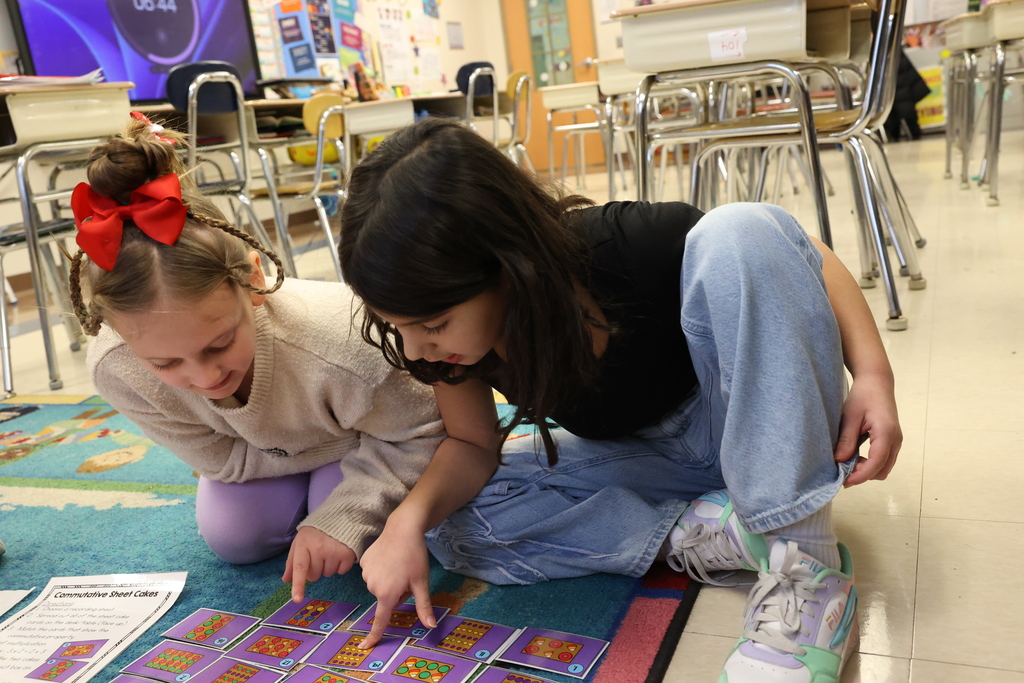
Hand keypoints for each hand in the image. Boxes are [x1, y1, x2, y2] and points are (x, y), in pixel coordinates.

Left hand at [282, 527, 356, 601]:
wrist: (340, 517)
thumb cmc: (316, 532)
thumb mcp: (300, 542)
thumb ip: (292, 562)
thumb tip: (285, 580)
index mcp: (304, 545)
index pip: (300, 568)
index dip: (298, 585)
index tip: (297, 599)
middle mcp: (319, 548)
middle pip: (314, 575)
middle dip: (316, 569)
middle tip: (319, 555)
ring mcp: (334, 551)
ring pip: (328, 574)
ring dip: (328, 567)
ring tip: (330, 551)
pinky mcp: (348, 553)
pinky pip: (341, 571)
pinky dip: (341, 566)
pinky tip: (340, 553)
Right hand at [357, 520, 434, 648]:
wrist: (403, 528)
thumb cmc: (415, 556)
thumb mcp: (422, 582)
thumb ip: (423, 606)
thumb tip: (431, 626)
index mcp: (387, 593)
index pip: (381, 620)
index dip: (374, 635)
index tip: (364, 647)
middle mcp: (372, 585)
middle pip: (386, 598)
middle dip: (396, 591)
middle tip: (406, 574)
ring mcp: (365, 573)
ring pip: (379, 585)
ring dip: (389, 579)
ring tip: (398, 563)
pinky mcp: (363, 561)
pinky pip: (373, 572)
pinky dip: (381, 568)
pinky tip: (389, 556)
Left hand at [834, 372, 901, 486]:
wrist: (877, 383)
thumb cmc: (862, 396)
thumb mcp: (849, 417)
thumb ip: (846, 440)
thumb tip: (839, 461)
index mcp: (886, 433)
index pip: (876, 463)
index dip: (860, 476)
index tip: (844, 482)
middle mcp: (896, 440)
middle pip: (882, 470)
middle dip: (863, 475)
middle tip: (842, 471)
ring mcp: (897, 440)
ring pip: (884, 467)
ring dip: (867, 470)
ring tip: (847, 463)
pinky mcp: (893, 440)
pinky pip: (885, 459)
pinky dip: (871, 463)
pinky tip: (855, 457)